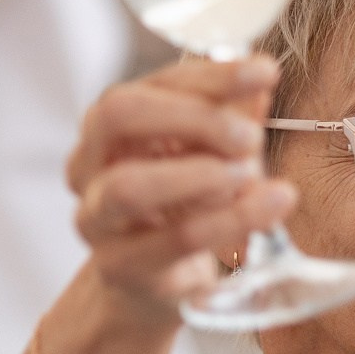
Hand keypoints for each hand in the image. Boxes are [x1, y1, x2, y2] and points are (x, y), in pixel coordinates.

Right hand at [65, 56, 294, 323]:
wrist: (156, 281)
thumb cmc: (184, 204)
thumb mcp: (211, 152)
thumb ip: (231, 117)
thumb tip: (259, 84)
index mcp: (111, 125)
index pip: (150, 84)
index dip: (211, 75)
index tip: (265, 72)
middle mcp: (89, 164)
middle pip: (118, 116)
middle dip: (192, 117)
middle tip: (249, 136)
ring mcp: (96, 218)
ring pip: (129, 186)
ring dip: (198, 176)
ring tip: (248, 176)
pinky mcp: (120, 267)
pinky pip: (172, 241)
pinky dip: (225, 222)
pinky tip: (264, 210)